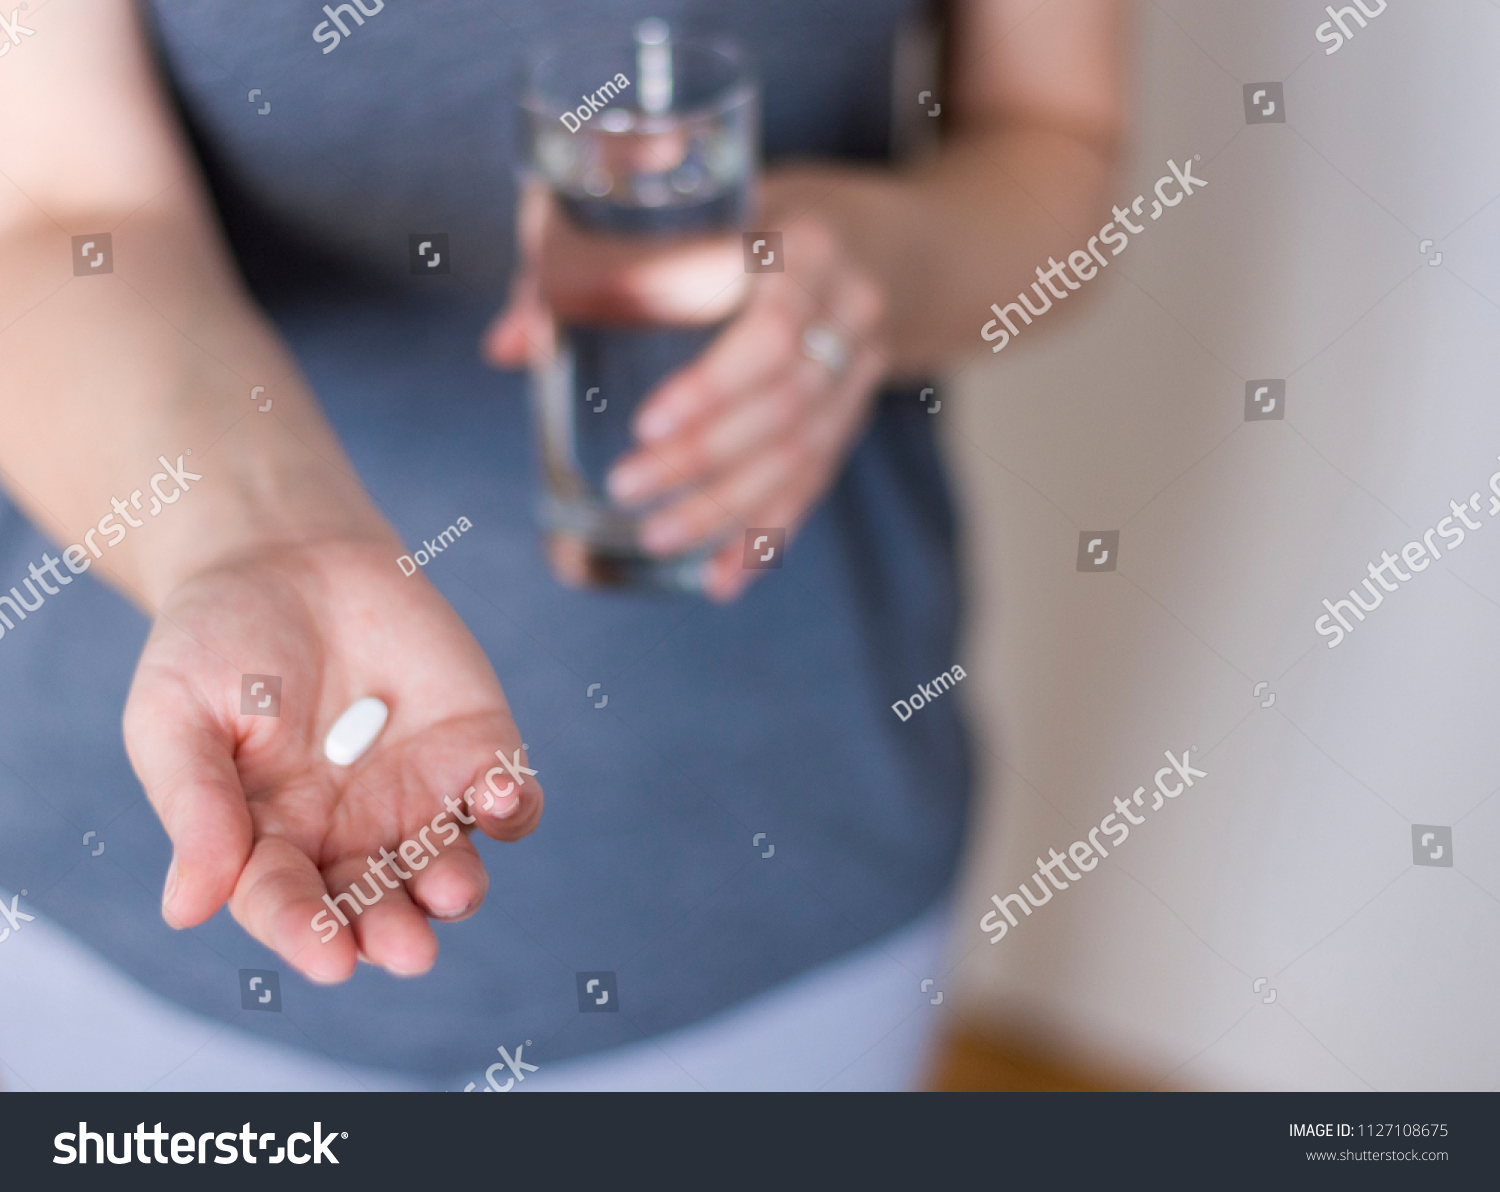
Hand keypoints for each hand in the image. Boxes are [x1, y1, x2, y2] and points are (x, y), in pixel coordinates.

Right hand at [123, 535, 541, 983]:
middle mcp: (352, 838)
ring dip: (457, 886)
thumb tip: (186, 909)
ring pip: (449, 866)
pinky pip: (507, 799)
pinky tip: (503, 795)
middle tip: (409, 949)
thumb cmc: (214, 642)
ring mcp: (419, 797)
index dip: (307, 934)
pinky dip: (514, 808)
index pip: (291, 906)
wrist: (287, 558)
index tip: (330, 959)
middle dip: (394, 931)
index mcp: (272, 844)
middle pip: (378, 905)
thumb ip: (195, 804)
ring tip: (453, 887)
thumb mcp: (176, 714)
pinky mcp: (475, 750)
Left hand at [484, 183, 891, 600]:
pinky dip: (765, 536)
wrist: (852, 236)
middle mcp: (849, 310)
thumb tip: (504, 346)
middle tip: (627, 488)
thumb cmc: (734, 220)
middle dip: (701, 460)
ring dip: (725, 509)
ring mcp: (861, 369)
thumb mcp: (676, 218)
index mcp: (807, 249)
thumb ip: (588, 269)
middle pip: (784, 405)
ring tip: (657, 536)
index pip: (773, 330)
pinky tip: (721, 577)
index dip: (713, 387)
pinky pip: (816, 486)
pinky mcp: (854, 415)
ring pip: (801, 456)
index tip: (646, 425)